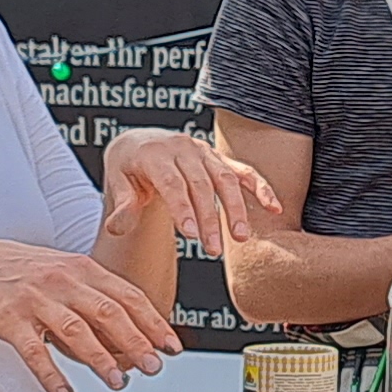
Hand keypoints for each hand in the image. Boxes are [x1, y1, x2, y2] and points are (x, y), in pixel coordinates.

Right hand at [0, 238, 179, 391]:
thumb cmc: (16, 274)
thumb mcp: (59, 275)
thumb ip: (91, 301)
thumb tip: (126, 340)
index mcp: (79, 268)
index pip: (126, 295)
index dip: (153, 322)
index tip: (172, 345)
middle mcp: (61, 280)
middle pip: (107, 312)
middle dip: (136, 341)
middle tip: (155, 366)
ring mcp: (34, 299)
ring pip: (76, 331)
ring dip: (101, 359)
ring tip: (119, 382)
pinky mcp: (8, 319)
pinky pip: (34, 352)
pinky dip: (52, 376)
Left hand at [101, 130, 277, 257]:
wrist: (139, 142)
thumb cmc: (128, 167)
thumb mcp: (117, 182)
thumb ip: (122, 205)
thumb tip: (117, 229)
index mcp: (155, 153)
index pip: (172, 182)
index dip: (182, 208)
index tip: (191, 235)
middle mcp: (182, 148)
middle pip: (201, 184)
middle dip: (209, 218)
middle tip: (213, 250)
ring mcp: (204, 152)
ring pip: (225, 179)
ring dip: (236, 208)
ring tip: (241, 238)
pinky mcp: (219, 158)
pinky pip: (243, 171)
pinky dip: (261, 188)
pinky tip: (275, 208)